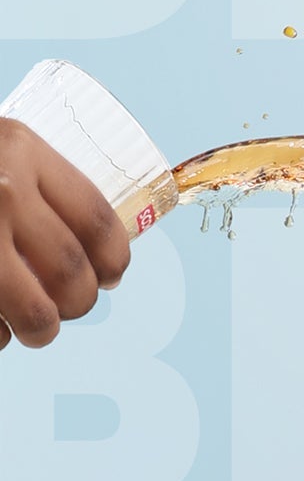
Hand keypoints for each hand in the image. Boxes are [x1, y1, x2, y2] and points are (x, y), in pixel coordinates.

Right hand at [0, 119, 131, 349]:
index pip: (96, 217)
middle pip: (71, 268)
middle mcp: (2, 189)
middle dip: (81, 300)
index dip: (115, 258)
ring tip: (40, 330)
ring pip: (34, 307)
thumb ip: (31, 175)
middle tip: (76, 307)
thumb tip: (83, 234)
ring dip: (44, 328)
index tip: (114, 277)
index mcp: (23, 150)